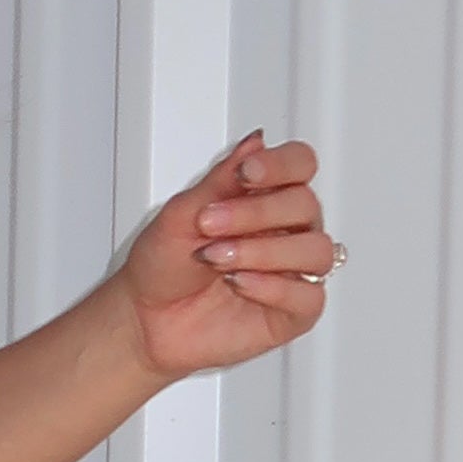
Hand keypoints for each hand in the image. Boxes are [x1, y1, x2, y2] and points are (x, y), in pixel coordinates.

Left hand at [121, 132, 339, 383]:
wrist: (146, 320)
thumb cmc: (163, 266)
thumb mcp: (180, 214)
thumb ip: (221, 179)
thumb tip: (256, 141)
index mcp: (264, 198)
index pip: (300, 165)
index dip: (281, 164)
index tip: (246, 174)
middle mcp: (285, 231)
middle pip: (306, 204)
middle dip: (256, 212)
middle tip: (210, 224)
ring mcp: (293, 271)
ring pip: (316, 250)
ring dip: (264, 251)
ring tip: (218, 259)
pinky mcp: (293, 312)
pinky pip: (309, 296)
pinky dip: (272, 287)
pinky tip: (237, 282)